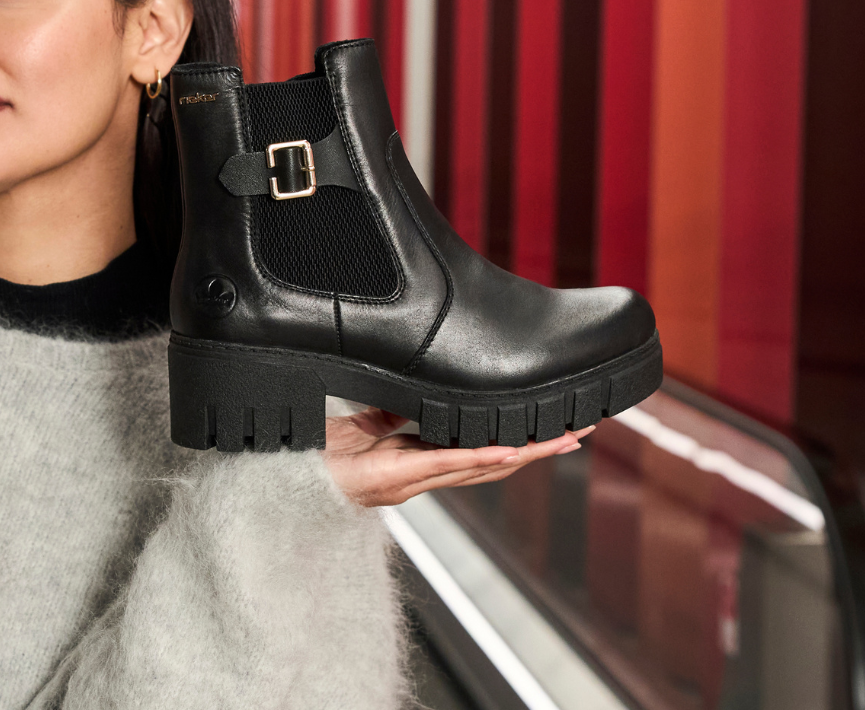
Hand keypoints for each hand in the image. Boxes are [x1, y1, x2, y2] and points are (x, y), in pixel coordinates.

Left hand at [323, 408, 593, 507]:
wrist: (283, 476)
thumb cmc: (314, 455)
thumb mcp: (360, 420)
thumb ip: (391, 408)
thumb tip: (419, 384)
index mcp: (418, 460)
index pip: (479, 450)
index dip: (518, 441)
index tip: (552, 426)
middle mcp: (423, 475)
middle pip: (495, 463)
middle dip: (540, 448)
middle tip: (581, 431)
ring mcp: (412, 480)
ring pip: (482, 467)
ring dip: (526, 454)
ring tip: (564, 439)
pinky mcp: (396, 479)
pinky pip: (447, 466)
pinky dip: (482, 459)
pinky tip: (512, 452)